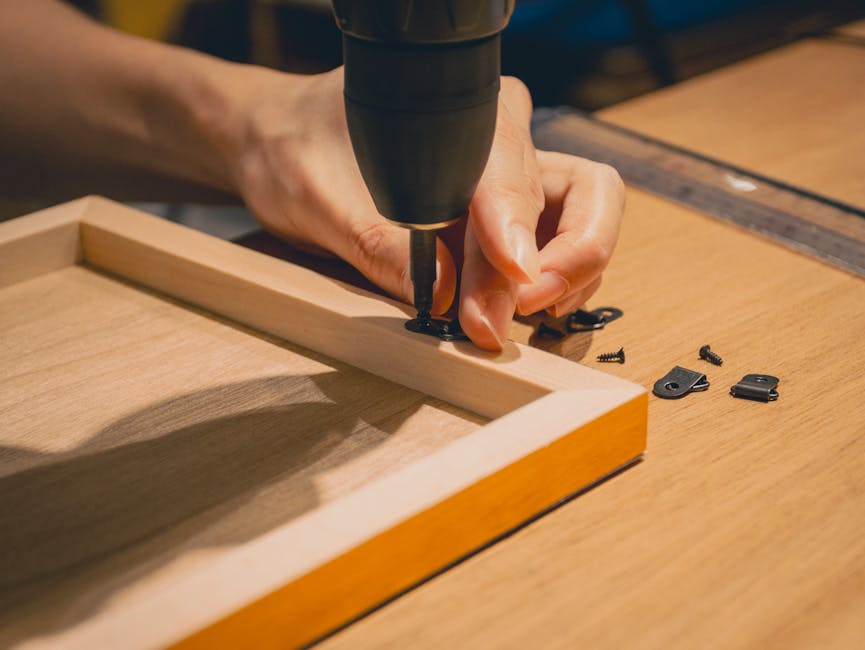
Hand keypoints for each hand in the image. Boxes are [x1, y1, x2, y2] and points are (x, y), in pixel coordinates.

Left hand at [230, 69, 623, 349]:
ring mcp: (509, 175)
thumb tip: (446, 294)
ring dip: (565, 276)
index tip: (516, 275)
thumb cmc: (297, 150)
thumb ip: (382, 245)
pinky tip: (517, 308)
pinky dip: (554, 282)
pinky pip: (561, 244)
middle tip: (504, 316)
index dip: (517, 227)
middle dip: (553, 263)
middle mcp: (499, 135)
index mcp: (460, 109)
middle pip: (564, 198)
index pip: (510, 170)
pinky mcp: (504, 212)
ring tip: (504, 319)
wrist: (283, 142)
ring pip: (582, 218)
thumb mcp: (321, 200)